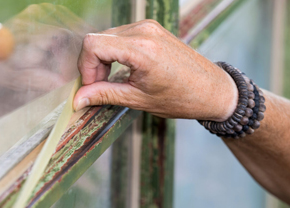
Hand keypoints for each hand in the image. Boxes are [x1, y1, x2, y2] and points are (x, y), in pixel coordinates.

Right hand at [73, 20, 237, 121]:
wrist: (211, 90)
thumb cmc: (181, 97)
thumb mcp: (137, 100)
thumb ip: (104, 95)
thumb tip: (78, 99)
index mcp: (141, 49)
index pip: (93, 45)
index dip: (85, 68)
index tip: (91, 87)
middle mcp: (143, 32)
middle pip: (97, 39)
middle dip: (91, 65)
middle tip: (99, 87)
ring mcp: (147, 27)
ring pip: (106, 36)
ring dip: (101, 59)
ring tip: (111, 80)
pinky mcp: (150, 28)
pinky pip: (119, 36)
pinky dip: (113, 53)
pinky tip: (121, 70)